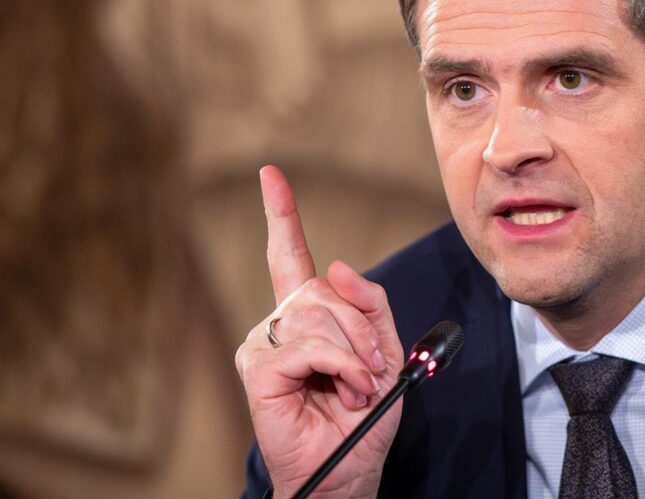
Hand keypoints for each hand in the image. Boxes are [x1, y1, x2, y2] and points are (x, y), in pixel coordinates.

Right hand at [235, 166, 404, 497]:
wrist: (347, 469)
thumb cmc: (363, 418)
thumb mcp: (387, 351)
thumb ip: (371, 305)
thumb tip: (335, 265)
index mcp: (308, 314)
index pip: (290, 254)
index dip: (281, 213)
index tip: (271, 175)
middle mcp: (280, 321)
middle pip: (322, 288)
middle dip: (361, 327)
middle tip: (373, 371)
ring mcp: (264, 342)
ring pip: (316, 313)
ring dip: (355, 352)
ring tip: (357, 386)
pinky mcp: (257, 367)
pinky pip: (308, 345)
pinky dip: (340, 367)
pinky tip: (343, 391)